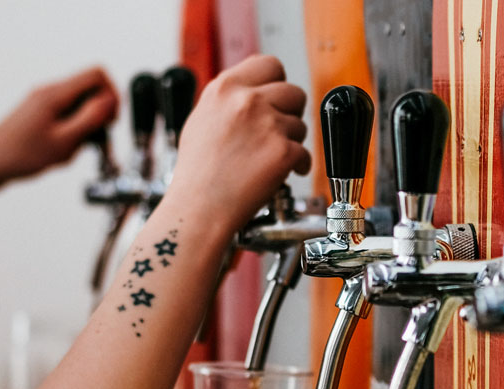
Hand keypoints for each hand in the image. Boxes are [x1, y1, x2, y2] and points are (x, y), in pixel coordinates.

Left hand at [0, 66, 118, 189]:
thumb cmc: (18, 155)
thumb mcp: (63, 141)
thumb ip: (90, 119)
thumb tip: (110, 101)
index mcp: (55, 94)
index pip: (97, 75)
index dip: (112, 95)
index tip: (111, 120)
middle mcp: (50, 92)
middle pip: (90, 90)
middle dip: (99, 115)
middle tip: (95, 138)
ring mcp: (44, 102)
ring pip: (80, 106)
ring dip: (85, 128)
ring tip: (73, 149)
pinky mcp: (41, 114)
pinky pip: (67, 117)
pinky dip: (72, 133)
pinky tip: (62, 150)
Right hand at [167, 55, 310, 232]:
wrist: (199, 208)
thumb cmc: (197, 173)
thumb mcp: (202, 119)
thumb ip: (230, 101)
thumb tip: (253, 93)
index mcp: (226, 88)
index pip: (269, 64)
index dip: (276, 82)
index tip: (276, 97)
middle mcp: (247, 102)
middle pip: (293, 92)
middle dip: (290, 113)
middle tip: (278, 131)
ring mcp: (268, 126)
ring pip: (300, 125)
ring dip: (291, 142)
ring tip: (268, 159)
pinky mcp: (283, 152)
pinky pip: (305, 154)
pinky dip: (298, 166)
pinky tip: (281, 174)